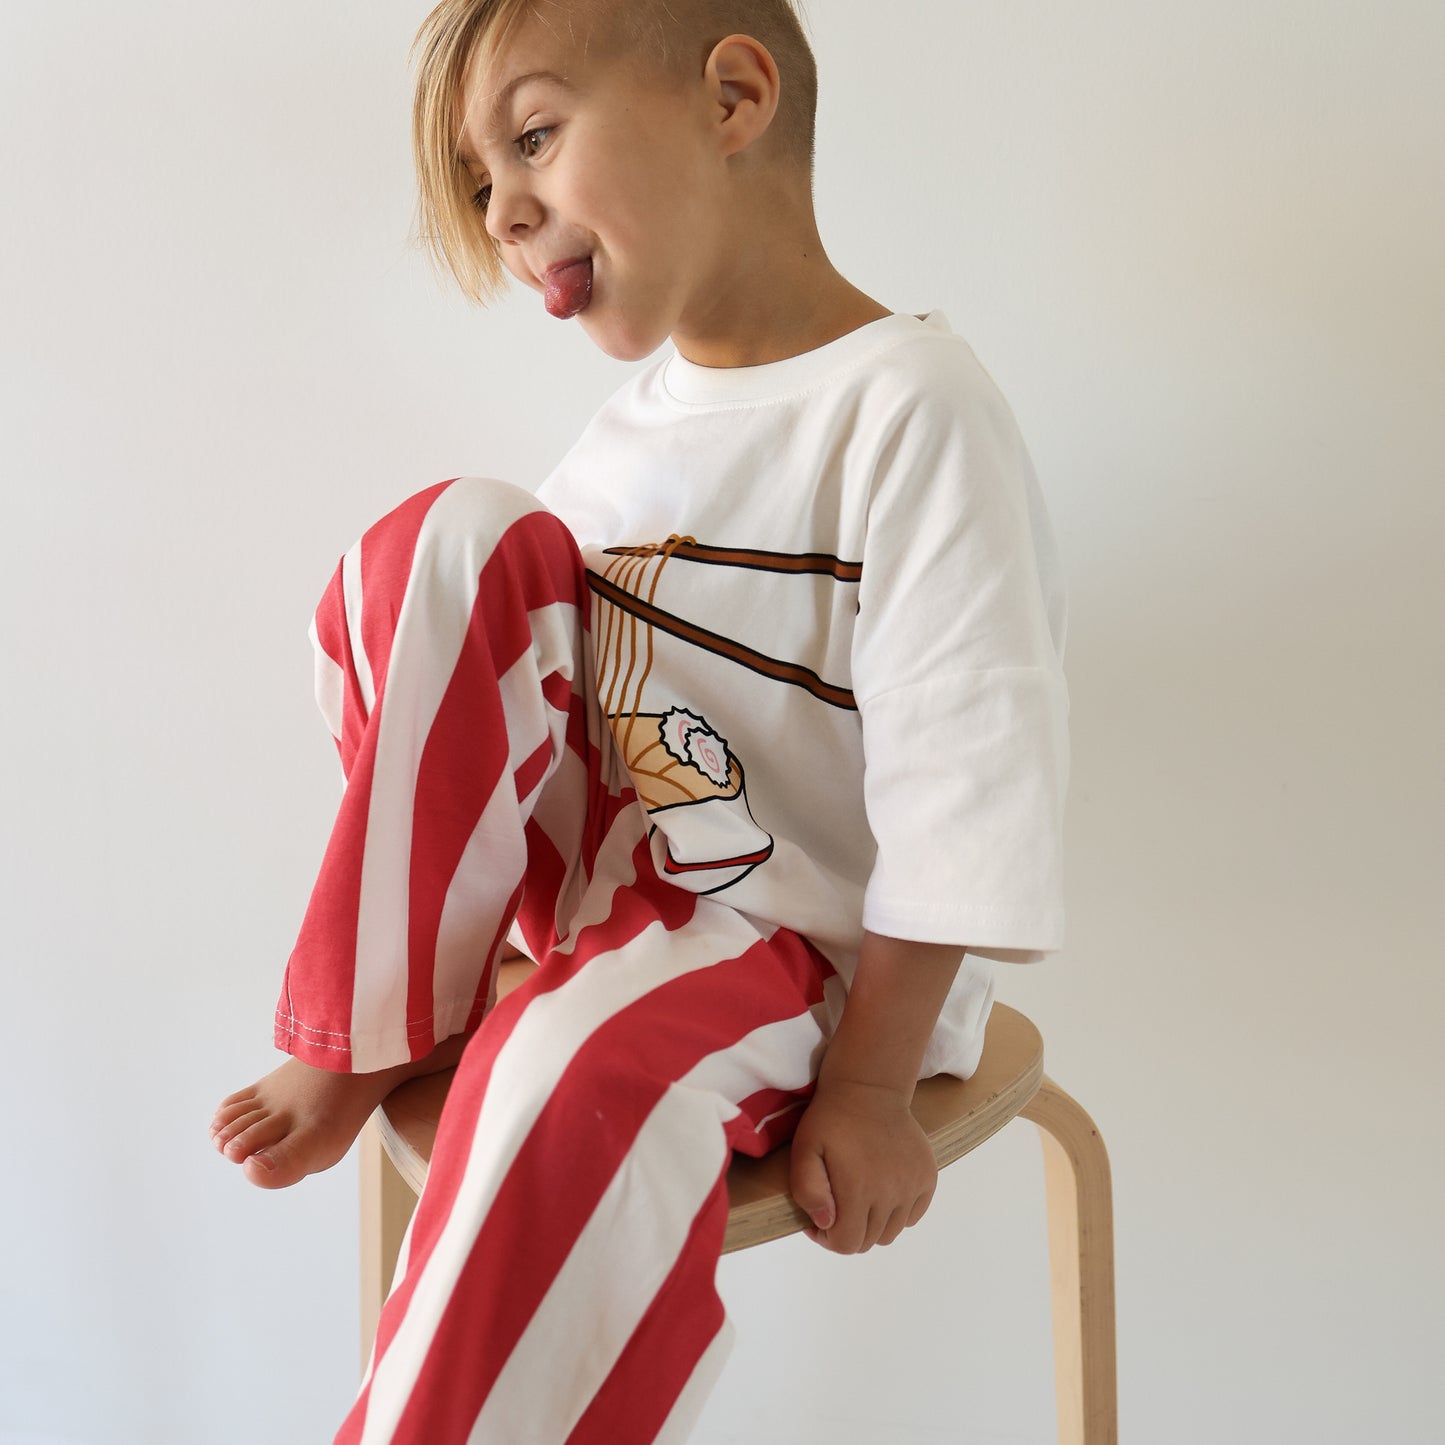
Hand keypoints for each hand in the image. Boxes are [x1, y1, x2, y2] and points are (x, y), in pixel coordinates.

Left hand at [788, 1076, 937, 1253]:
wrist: (870, 1088)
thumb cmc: (831, 1119)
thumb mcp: (804, 1149)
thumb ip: (808, 1190)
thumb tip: (825, 1224)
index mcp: (859, 1189)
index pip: (847, 1244)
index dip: (827, 1239)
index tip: (818, 1220)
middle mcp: (891, 1194)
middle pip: (869, 1241)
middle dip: (847, 1230)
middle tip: (836, 1205)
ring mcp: (913, 1186)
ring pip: (891, 1232)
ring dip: (872, 1224)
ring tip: (858, 1197)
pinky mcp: (927, 1178)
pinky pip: (912, 1216)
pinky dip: (896, 1213)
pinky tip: (881, 1189)